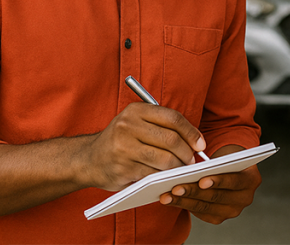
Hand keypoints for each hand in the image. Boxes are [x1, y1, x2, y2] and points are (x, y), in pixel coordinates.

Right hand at [78, 102, 206, 191]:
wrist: (88, 160)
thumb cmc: (120, 141)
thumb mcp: (135, 123)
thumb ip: (161, 126)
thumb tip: (195, 140)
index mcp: (135, 111)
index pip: (172, 118)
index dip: (191, 132)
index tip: (201, 144)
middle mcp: (128, 126)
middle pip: (171, 139)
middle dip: (187, 152)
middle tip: (192, 161)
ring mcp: (124, 147)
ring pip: (164, 159)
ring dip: (178, 167)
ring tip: (182, 169)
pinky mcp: (123, 168)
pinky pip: (153, 174)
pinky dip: (165, 177)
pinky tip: (168, 177)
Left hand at [158, 145, 261, 223]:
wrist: (229, 170)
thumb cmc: (225, 159)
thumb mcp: (226, 155)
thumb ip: (216, 161)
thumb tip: (191, 166)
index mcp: (251, 179)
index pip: (234, 181)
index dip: (217, 181)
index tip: (201, 180)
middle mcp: (245, 198)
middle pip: (216, 196)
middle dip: (194, 191)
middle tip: (176, 187)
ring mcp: (232, 210)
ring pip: (205, 206)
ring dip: (184, 200)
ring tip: (168, 195)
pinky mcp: (219, 218)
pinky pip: (200, 213)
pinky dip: (184, 205)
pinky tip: (172, 200)